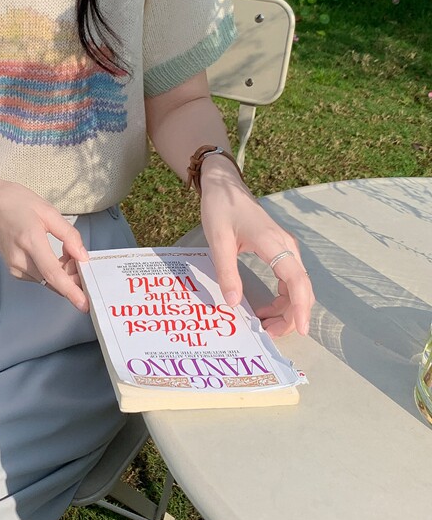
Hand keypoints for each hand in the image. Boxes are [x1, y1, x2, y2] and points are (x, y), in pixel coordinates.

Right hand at [0, 177, 89, 311]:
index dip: (71, 291)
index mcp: (30, 240)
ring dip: (62, 274)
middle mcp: (20, 259)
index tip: (84, 304)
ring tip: (64, 251)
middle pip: (52, 281)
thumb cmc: (17, 203)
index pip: (53, 274)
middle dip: (72, 276)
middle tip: (78, 256)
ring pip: (47, 281)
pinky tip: (52, 256)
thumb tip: (83, 257)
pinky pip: (39, 278)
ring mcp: (14, 266)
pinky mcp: (14, 270)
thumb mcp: (49, 212)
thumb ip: (69, 235)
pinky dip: (51, 272)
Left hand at [199, 157, 314, 336]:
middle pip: (301, 288)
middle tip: (269, 334)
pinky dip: (282, 297)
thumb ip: (226, 271)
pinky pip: (289, 278)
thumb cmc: (220, 208)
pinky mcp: (280, 249)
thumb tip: (234, 303)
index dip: (300, 307)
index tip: (299, 330)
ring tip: (265, 325)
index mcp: (274, 243)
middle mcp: (287, 246)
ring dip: (286, 308)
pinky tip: (265, 308)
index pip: (296, 280)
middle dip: (291, 315)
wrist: (224, 185)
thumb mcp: (218, 240)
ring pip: (297, 285)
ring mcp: (286, 247)